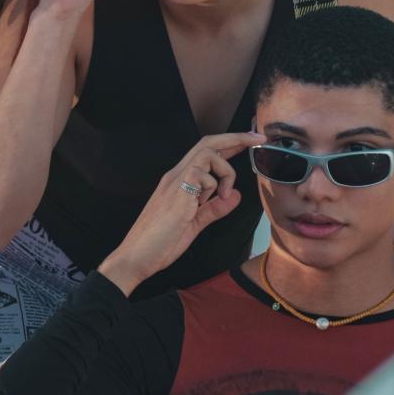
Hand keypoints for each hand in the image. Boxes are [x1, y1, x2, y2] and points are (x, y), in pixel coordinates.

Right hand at [101, 133, 265, 295]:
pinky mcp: (177, 192)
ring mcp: (175, 182)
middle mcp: (176, 175)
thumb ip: (214, 209)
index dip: (229, 143)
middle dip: (236, 137)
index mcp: (179, 181)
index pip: (206, 153)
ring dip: (225, 170)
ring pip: (208, 153)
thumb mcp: (194, 224)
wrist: (135, 256)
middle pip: (208, 142)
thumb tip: (234, 196)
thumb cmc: (159, 242)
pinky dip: (213, 186)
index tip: (250, 139)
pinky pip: (202, 174)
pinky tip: (204, 203)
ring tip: (222, 194)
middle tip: (257, 137)